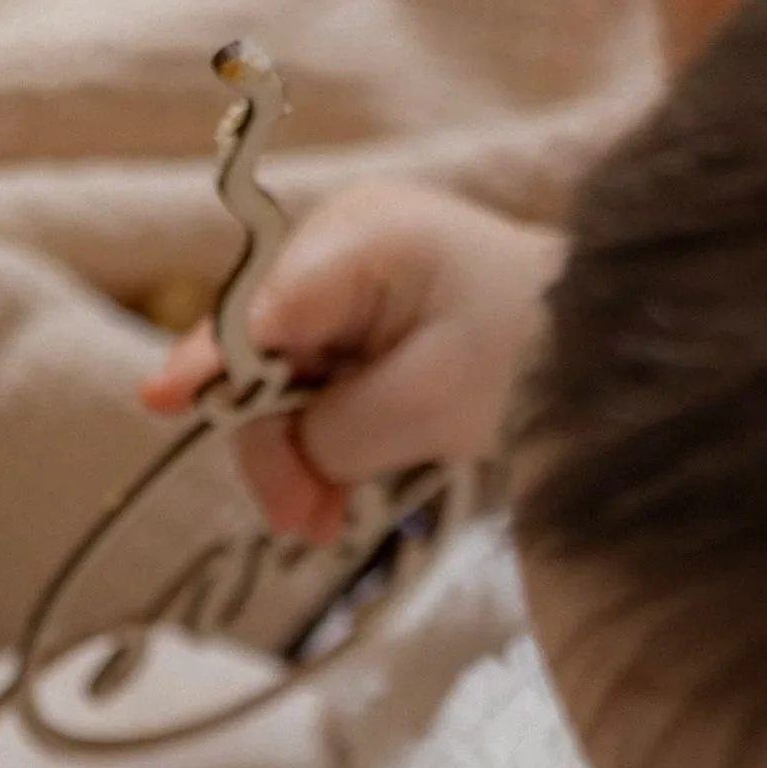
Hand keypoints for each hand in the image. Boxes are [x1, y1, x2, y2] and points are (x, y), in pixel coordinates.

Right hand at [143, 181, 562, 543]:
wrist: (605, 342)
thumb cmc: (525, 356)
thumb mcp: (423, 405)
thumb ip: (332, 430)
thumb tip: (284, 450)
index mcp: (355, 242)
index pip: (258, 315)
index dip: (209, 365)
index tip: (161, 401)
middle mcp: (334, 251)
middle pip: (253, 363)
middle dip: (270, 447)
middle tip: (305, 525)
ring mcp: (341, 287)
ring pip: (274, 389)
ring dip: (294, 462)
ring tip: (325, 523)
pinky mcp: (354, 326)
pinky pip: (308, 394)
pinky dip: (318, 449)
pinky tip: (334, 496)